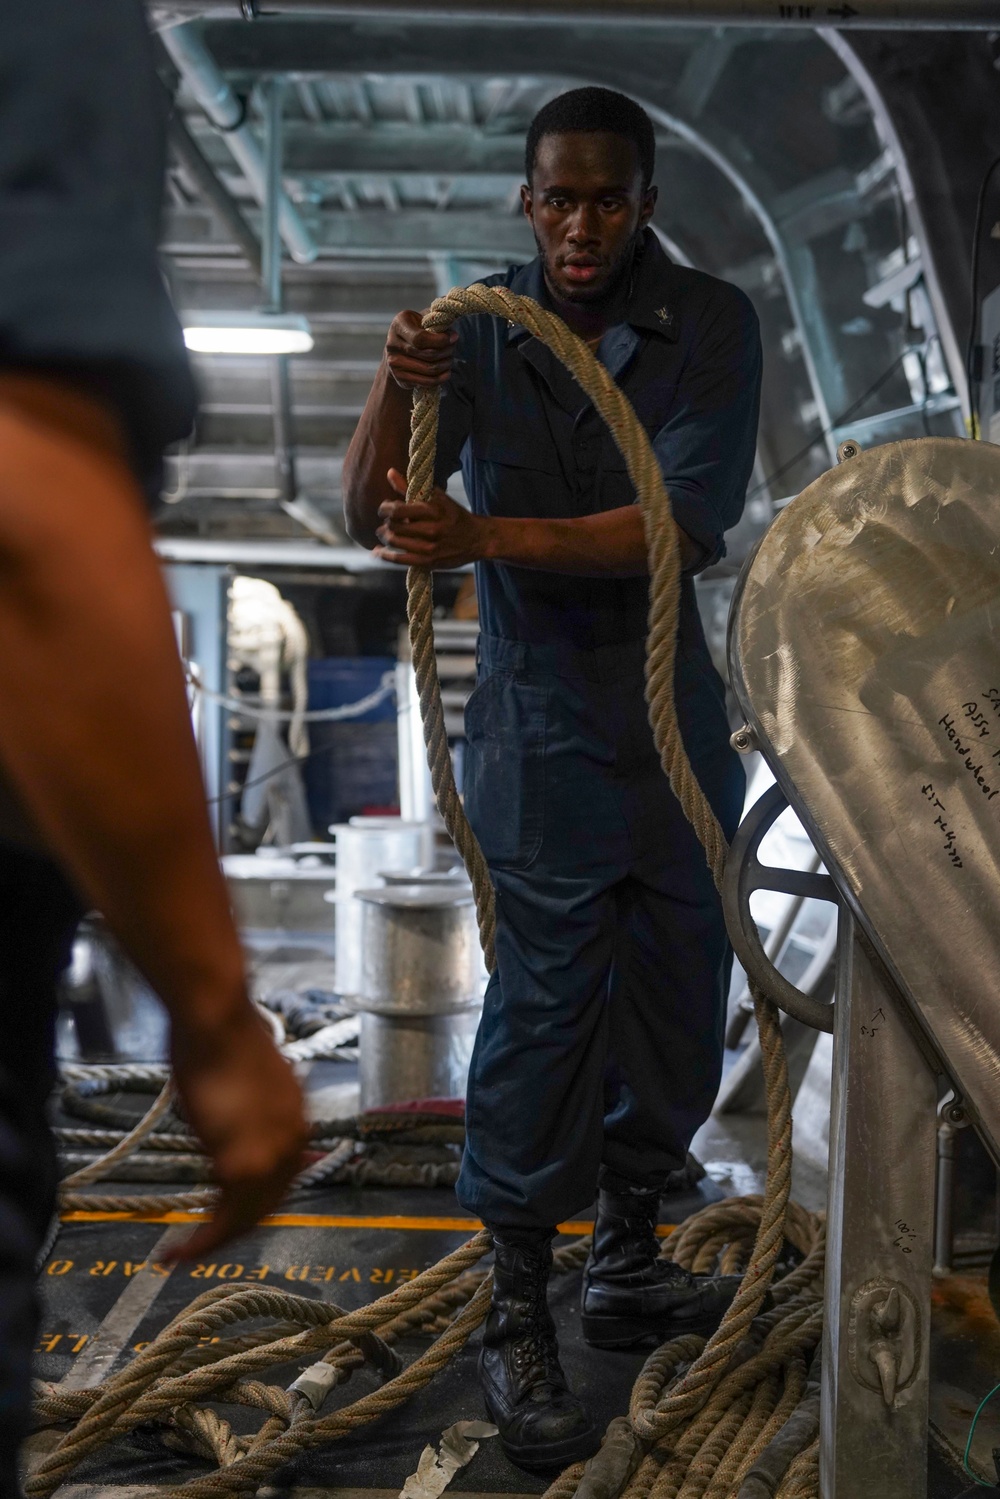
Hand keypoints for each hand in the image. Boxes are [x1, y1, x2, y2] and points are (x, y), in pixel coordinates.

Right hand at [164, 1003, 307, 1260]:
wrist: (217, 1019)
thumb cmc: (220, 1036)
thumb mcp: (245, 1076)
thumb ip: (250, 1108)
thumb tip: (239, 1124)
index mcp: (297, 1117)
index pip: (283, 1176)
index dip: (255, 1200)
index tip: (228, 1214)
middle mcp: (294, 1139)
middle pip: (269, 1203)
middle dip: (234, 1227)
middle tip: (202, 1244)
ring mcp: (271, 1153)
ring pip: (247, 1218)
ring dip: (214, 1242)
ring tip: (181, 1253)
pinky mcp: (241, 1163)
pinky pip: (223, 1219)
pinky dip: (201, 1242)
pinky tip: (177, 1250)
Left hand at [374, 468, 489, 568]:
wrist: (477, 538)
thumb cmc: (454, 515)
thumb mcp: (436, 497)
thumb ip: (410, 487)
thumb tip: (390, 472)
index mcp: (432, 510)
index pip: (397, 510)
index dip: (385, 508)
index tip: (384, 508)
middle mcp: (431, 529)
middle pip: (393, 526)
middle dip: (385, 523)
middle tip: (386, 522)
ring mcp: (430, 548)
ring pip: (394, 542)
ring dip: (384, 537)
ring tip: (384, 533)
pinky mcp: (429, 562)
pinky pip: (400, 560)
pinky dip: (385, 556)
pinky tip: (378, 552)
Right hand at [384, 310, 457, 390]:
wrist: (399, 351)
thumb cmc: (417, 330)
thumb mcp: (424, 318)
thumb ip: (437, 316)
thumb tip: (454, 309)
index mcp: (399, 324)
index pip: (421, 338)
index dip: (440, 341)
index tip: (454, 337)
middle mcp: (392, 343)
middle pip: (427, 354)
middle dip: (446, 352)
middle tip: (454, 348)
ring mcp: (394, 362)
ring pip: (428, 369)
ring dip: (445, 365)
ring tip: (450, 359)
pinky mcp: (399, 378)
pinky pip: (426, 381)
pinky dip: (440, 378)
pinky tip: (446, 372)